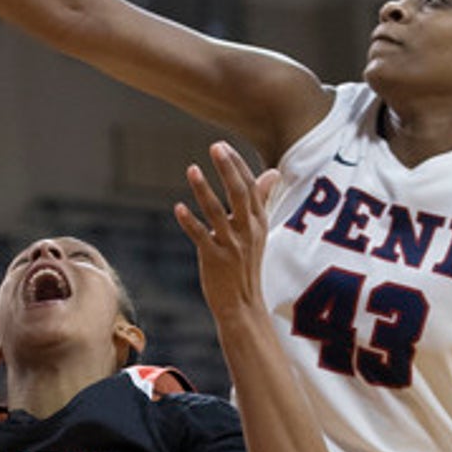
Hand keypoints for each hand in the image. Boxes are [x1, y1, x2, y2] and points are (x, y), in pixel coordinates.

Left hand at [174, 142, 279, 318]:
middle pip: (239, 194)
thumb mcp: (258, 231)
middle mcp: (247, 231)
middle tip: (216, 147)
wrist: (243, 305)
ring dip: (204, 190)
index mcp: (258, 223)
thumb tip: (273, 172)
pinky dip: (190, 222)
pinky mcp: (214, 259)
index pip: (250, 188)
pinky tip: (178, 208)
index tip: (223, 146)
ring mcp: (231, 246)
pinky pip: (201, 237)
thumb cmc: (246, 264)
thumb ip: (261, 200)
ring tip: (192, 169)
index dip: (237, 166)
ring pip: (217, 212)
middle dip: (227, 169)